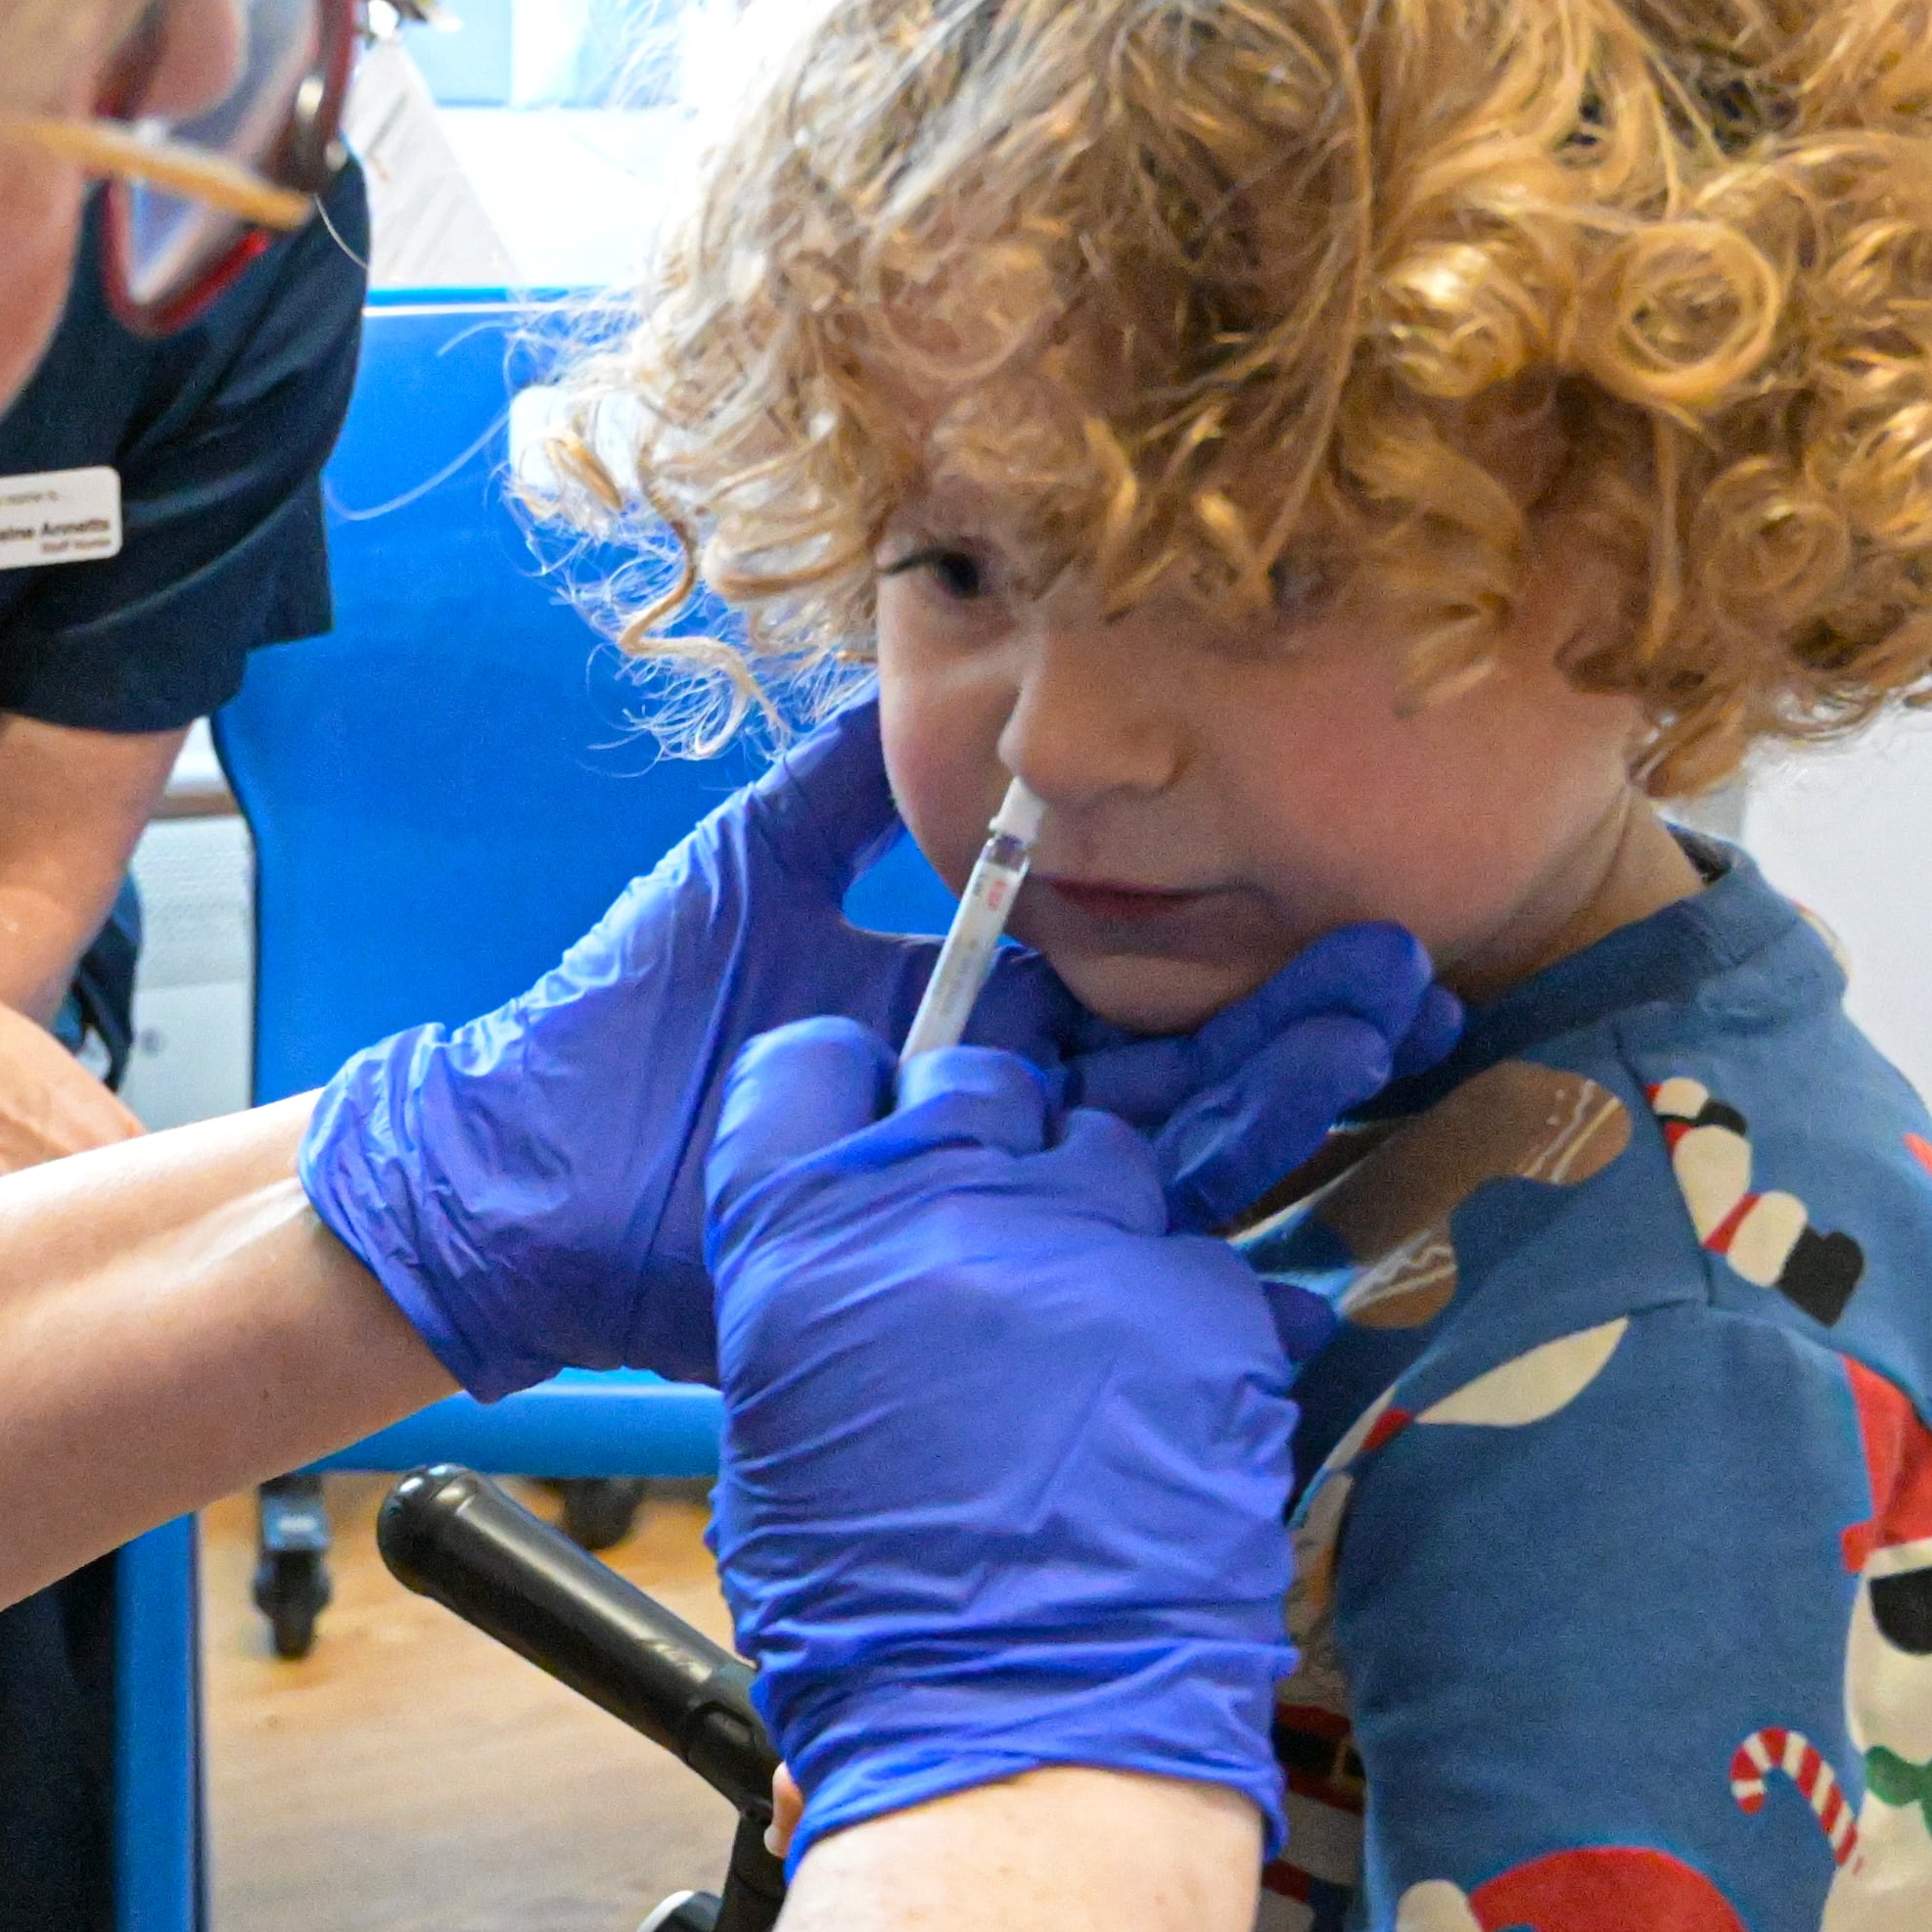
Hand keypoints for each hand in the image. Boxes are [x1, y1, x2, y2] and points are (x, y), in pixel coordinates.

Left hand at [299, 704, 1460, 1395]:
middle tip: (1414, 987)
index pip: (1136, 988)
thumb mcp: (752, 864)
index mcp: (967, 1029)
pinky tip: (1275, 1228)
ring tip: (1374, 1057)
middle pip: (1175, 1080)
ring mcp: (972, 1210)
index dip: (1241, 957)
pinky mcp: (931, 1286)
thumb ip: (851, 777)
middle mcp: (992, 1124)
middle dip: (1298, 1037)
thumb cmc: (621, 1023)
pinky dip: (1166, 1256)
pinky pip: (1062, 1272)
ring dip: (1264, 1118)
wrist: (517, 1173)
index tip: (1345, 914)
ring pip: (1144, 1168)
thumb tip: (939, 645)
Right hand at [700, 1022, 1311, 1858]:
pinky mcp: (1203, 1298)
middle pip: (971, 1080)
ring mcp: (1082, 1240)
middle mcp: (936, 1205)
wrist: (1027, 1727)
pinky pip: (1192, 1252)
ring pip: (1101, 1147)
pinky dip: (1177, 1307)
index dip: (845, 1101)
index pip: (812, 1068)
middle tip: (989, 1238)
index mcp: (798, 1242)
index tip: (871, 1136)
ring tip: (1082, 1328)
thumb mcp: (781, 1447)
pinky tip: (1155, 1395)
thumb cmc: (875, 1628)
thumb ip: (821, 1314)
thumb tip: (866, 1274)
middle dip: (983, 1140)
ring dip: (1089, 1213)